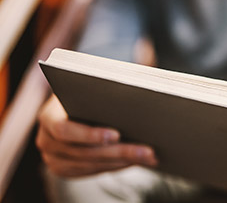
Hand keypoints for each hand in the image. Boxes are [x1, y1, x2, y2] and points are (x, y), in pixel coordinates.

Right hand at [36, 95, 157, 177]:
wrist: (74, 103)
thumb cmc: (86, 90)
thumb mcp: (90, 84)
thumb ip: (105, 88)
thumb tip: (135, 92)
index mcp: (48, 116)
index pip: (64, 130)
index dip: (90, 135)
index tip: (117, 134)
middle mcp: (47, 141)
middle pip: (84, 152)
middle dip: (119, 152)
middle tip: (147, 151)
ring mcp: (55, 159)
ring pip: (92, 165)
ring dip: (123, 161)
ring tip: (149, 157)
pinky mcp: (67, 169)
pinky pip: (94, 171)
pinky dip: (117, 166)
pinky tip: (138, 161)